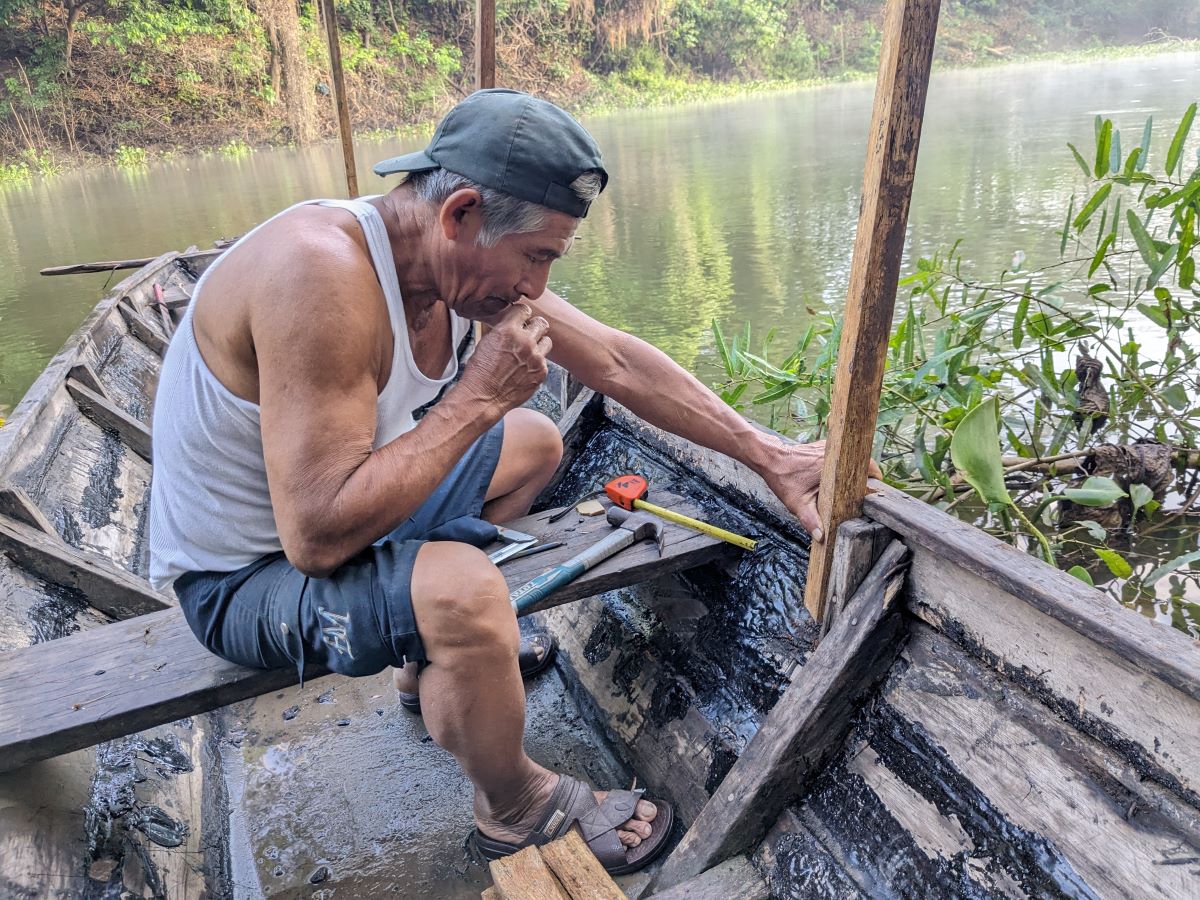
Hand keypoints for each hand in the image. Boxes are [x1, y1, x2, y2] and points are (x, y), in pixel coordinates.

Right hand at [457, 303, 551, 414]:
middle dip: (534, 327)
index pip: (524, 310)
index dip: (522, 315)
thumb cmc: (480, 373)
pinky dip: (536, 363)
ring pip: (547, 341)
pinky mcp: (541, 372)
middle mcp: (525, 341)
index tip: (521, 319)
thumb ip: (503, 330)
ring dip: (539, 344)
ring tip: (528, 352)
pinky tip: (524, 369)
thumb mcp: (486, 342)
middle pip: (541, 323)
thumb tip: (512, 324)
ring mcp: (536, 357)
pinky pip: (544, 361)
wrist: (483, 398)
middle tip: (528, 334)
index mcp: (508, 330)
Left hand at [760, 440, 881, 541]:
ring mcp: (830, 447)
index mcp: (834, 466)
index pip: (867, 466)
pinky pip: (842, 454)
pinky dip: (846, 463)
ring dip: (858, 468)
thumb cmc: (782, 478)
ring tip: (859, 485)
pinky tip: (843, 476)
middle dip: (869, 474)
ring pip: (854, 456)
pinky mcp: (823, 446)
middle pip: (864, 460)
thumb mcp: (797, 503)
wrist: (770, 458)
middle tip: (869, 491)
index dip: (875, 478)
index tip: (877, 490)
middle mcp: (835, 454)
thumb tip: (821, 537)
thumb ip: (810, 520)